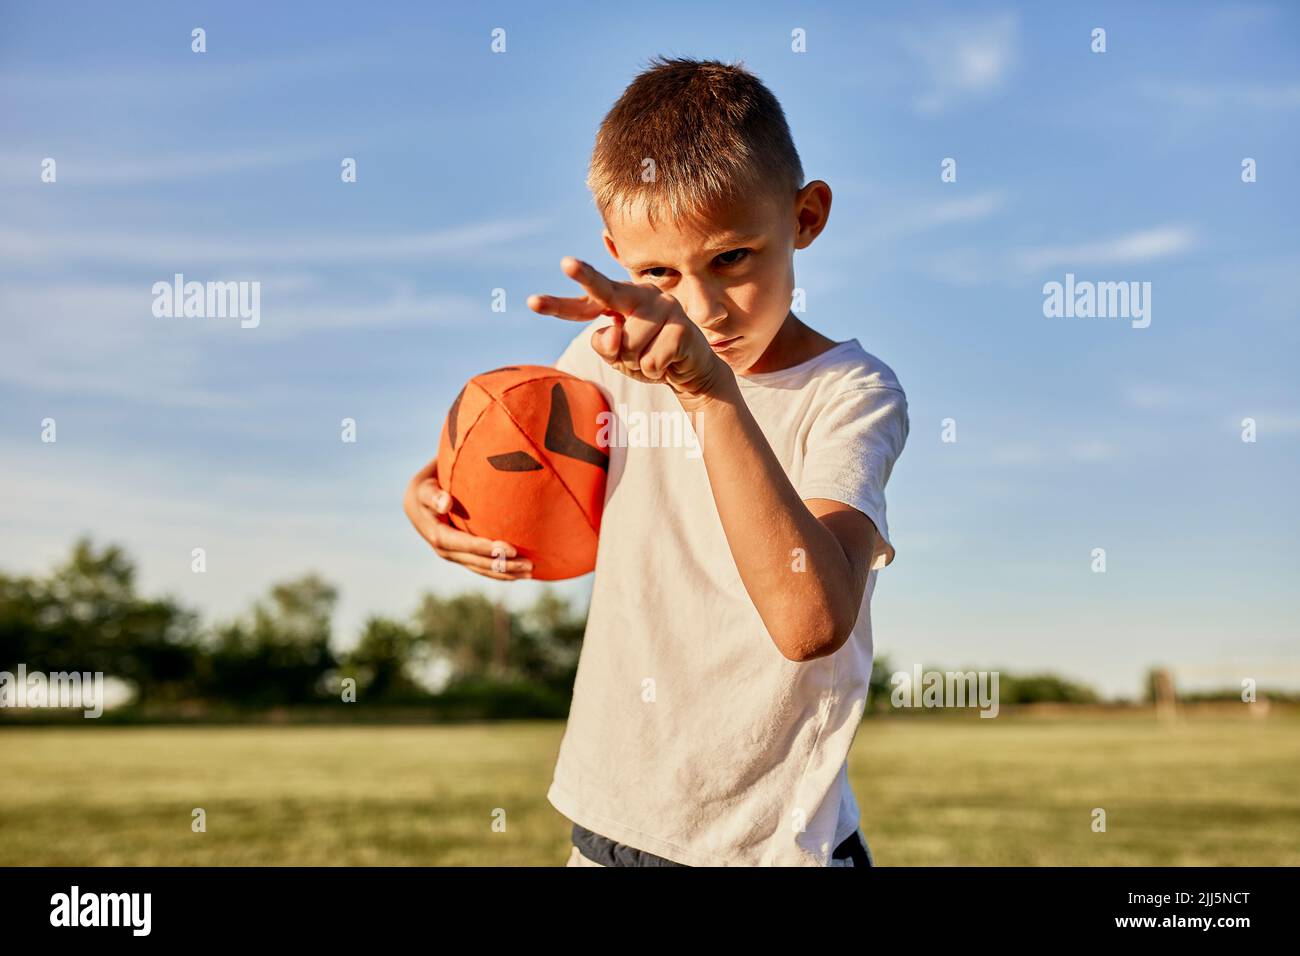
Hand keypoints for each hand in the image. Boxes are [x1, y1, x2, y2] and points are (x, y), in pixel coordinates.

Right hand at [403, 456, 533, 580]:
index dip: (488, 549)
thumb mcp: (425, 489)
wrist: (418, 501)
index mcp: (438, 536)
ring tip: (530, 573)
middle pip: (478, 562)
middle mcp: (445, 551)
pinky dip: (499, 571)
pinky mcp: (461, 556)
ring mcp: (454, 556)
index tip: (512, 549)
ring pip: (482, 569)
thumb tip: (446, 502)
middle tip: (530, 565)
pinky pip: (482, 567)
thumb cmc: (426, 489)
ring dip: (506, 572)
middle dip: (504, 565)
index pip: (467, 545)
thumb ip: (434, 495)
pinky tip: (518, 574)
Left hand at [527, 256, 733, 408]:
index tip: (531, 302)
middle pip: (607, 292)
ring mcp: (664, 306)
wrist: (693, 370)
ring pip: (628, 347)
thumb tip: (609, 334)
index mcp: (621, 300)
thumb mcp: (619, 358)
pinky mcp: (682, 326)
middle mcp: (641, 295)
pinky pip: (650, 361)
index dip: (558, 306)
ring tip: (653, 358)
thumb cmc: (649, 358)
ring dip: (637, 364)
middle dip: (586, 277)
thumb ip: (606, 347)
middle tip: (565, 261)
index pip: (585, 304)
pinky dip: (654, 371)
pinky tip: (669, 362)